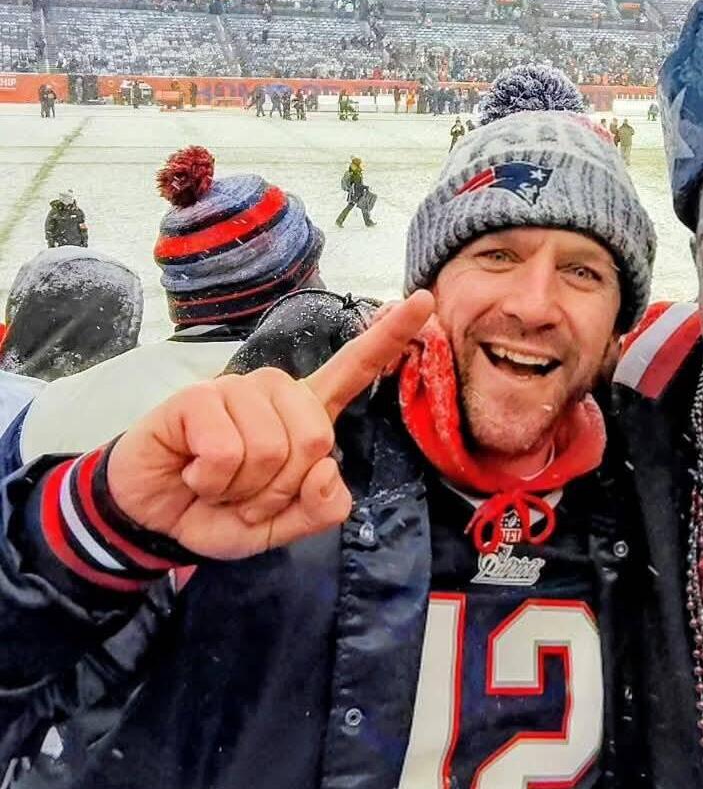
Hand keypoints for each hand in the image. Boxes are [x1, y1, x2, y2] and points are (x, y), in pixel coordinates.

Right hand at [107, 290, 433, 560]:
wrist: (154, 520)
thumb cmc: (222, 511)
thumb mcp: (283, 524)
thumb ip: (320, 508)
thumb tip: (329, 468)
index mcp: (306, 413)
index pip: (355, 369)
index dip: (390, 337)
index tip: (424, 301)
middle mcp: (278, 392)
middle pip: (316, 439)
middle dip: (280, 490)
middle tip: (245, 496)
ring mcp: (238, 389)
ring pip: (272, 449)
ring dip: (243, 491)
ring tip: (217, 484)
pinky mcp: (197, 399)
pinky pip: (228, 452)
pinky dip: (211, 482)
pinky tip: (194, 474)